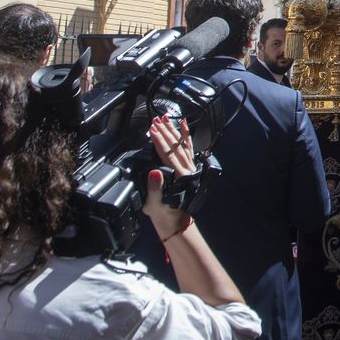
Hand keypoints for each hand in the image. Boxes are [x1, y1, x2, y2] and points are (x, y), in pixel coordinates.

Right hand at [143, 115, 193, 239]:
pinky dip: (186, 136)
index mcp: (179, 177)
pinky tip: (184, 125)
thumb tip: (155, 171)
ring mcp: (189, 168)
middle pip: (175, 146)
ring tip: (167, 118)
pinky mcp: (189, 168)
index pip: (167, 153)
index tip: (151, 129)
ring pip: (182, 145)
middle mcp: (186, 170)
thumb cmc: (163, 212)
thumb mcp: (154, 202)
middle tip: (156, 119)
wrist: (174, 221)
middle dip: (165, 132)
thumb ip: (155, 187)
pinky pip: (188, 148)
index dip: (158, 140)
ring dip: (173, 131)